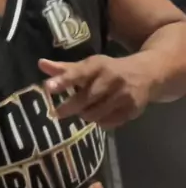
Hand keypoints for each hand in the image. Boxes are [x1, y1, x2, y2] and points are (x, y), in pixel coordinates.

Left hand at [38, 54, 153, 129]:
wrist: (146, 74)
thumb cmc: (109, 69)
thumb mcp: (89, 65)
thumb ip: (65, 68)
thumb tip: (40, 64)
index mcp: (99, 65)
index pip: (78, 73)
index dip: (63, 81)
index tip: (47, 88)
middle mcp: (112, 79)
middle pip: (84, 99)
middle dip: (69, 107)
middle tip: (57, 112)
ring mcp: (123, 95)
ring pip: (94, 114)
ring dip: (85, 115)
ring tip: (83, 110)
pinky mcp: (132, 109)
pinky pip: (108, 123)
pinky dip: (100, 122)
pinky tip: (99, 114)